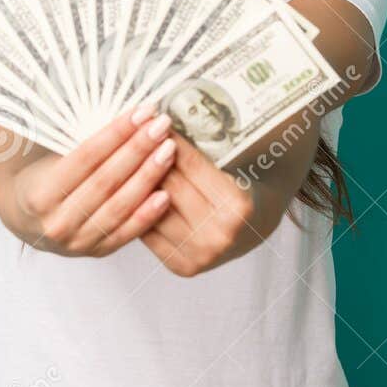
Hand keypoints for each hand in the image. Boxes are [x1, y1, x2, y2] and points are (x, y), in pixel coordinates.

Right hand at [7, 104, 176, 256]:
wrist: (26, 220)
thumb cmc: (41, 179)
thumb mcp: (47, 157)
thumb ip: (76, 139)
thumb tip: (119, 112)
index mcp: (40, 194)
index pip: (85, 157)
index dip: (116, 133)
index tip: (141, 112)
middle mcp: (57, 222)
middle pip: (106, 181)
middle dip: (138, 149)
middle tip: (161, 125)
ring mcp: (77, 242)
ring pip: (119, 206)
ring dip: (148, 176)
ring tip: (168, 150)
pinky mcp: (96, 252)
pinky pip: (126, 233)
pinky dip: (148, 214)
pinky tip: (166, 194)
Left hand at [140, 132, 262, 276]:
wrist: (258, 227)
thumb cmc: (246, 188)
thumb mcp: (236, 163)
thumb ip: (204, 149)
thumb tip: (162, 124)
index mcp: (237, 206)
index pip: (191, 163)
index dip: (169, 138)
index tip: (153, 120)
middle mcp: (219, 234)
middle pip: (169, 186)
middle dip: (149, 156)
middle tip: (134, 133)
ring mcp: (200, 255)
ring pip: (153, 209)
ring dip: (138, 182)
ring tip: (127, 158)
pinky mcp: (183, 266)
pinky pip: (148, 231)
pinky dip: (138, 209)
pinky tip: (130, 188)